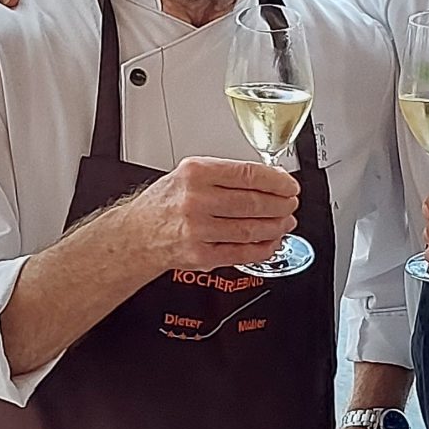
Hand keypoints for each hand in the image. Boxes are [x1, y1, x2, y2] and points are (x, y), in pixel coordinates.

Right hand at [132, 156, 298, 272]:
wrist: (137, 234)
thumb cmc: (165, 203)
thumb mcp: (188, 174)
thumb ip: (226, 175)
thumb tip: (268, 178)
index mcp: (195, 173)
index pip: (248, 175)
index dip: (277, 181)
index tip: (289, 185)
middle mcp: (196, 200)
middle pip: (254, 203)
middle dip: (281, 205)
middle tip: (291, 204)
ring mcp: (198, 230)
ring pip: (252, 229)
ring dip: (276, 227)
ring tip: (285, 222)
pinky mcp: (201, 255)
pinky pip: (242, 253)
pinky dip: (263, 249)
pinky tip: (271, 242)